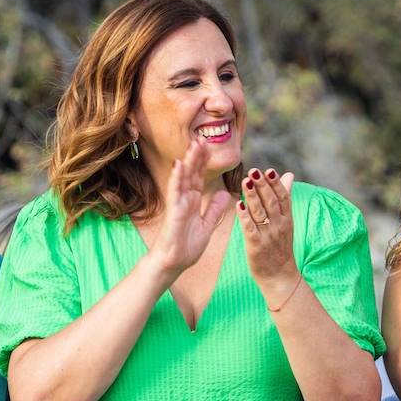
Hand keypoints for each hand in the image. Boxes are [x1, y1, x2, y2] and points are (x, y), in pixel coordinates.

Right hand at [152, 139, 231, 274]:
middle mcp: (184, 199)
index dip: (204, 162)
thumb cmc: (186, 247)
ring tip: (194, 144)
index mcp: (193, 202)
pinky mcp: (173, 212)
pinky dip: (177, 178)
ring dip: (189, 161)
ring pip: (184, 178)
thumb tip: (226, 194)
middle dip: (197, 156)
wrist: (173, 264)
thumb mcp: (207, 225)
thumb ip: (214, 210)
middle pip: (192, 173)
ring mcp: (178, 204)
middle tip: (203, 137)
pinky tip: (180, 165)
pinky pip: (175, 192)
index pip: (199, 177)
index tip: (209, 146)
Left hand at [239, 167, 297, 282]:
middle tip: (254, 171)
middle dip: (262, 186)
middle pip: (271, 202)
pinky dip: (245, 217)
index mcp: (286, 218)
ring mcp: (268, 236)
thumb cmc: (280, 246)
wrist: (280, 276)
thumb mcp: (286, 221)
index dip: (275, 183)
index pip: (282, 197)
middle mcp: (279, 225)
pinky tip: (239, 205)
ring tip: (245, 182)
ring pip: (260, 212)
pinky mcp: (256, 246)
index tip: (268, 170)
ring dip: (252, 196)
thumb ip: (285, 197)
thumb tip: (288, 174)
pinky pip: (250, 229)